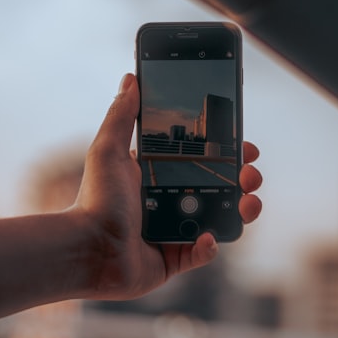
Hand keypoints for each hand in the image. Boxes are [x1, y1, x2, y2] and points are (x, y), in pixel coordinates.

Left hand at [73, 73, 261, 299]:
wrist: (87, 249)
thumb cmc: (95, 201)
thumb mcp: (108, 150)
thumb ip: (122, 114)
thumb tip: (131, 78)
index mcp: (158, 176)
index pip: (203, 159)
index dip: (227, 152)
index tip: (245, 144)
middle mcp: (170, 202)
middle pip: (220, 187)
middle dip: (243, 178)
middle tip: (250, 175)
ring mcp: (174, 231)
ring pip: (220, 218)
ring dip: (241, 209)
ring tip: (247, 204)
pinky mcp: (174, 259)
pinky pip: (203, 253)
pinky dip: (212, 246)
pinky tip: (208, 237)